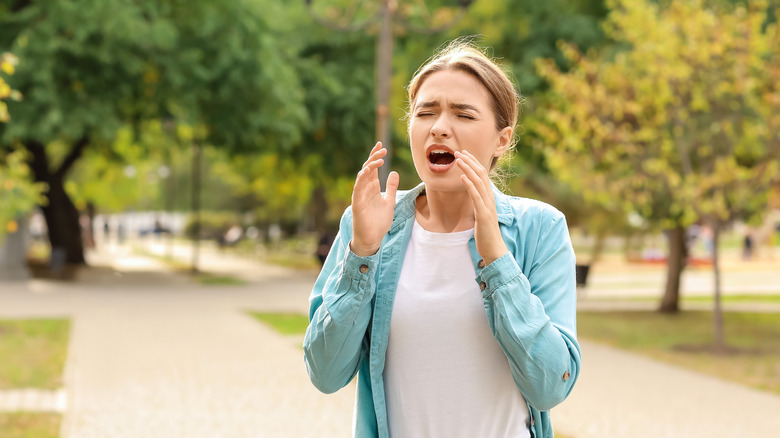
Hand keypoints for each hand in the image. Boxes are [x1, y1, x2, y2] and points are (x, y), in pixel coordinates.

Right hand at [350, 142, 399, 256]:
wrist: (373, 238)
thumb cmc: (379, 222)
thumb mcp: (390, 202)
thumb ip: (391, 188)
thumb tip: (394, 173)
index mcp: (372, 187)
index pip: (373, 168)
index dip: (376, 156)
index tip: (382, 145)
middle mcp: (365, 189)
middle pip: (368, 168)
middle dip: (374, 157)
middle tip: (383, 148)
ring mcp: (360, 195)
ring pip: (362, 176)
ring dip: (370, 166)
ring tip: (379, 159)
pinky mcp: (357, 203)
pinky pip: (358, 188)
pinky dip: (361, 179)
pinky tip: (366, 171)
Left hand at [455, 150, 508, 265]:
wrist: (494, 249)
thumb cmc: (486, 233)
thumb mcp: (480, 214)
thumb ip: (477, 203)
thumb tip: (471, 195)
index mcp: (489, 198)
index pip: (482, 175)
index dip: (473, 163)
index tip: (464, 154)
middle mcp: (490, 198)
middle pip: (481, 174)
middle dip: (469, 161)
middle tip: (458, 151)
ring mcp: (488, 206)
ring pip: (479, 182)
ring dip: (468, 169)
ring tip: (458, 160)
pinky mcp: (484, 215)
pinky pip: (476, 197)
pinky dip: (470, 185)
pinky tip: (462, 177)